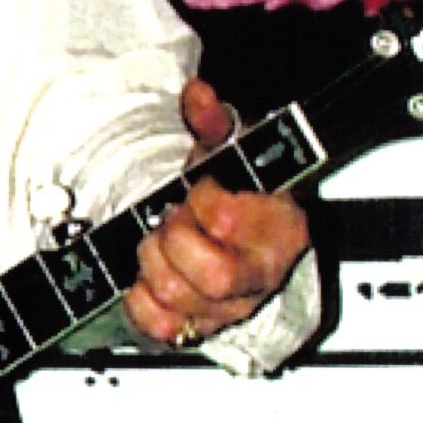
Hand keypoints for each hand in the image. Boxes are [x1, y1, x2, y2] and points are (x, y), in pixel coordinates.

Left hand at [124, 79, 310, 349]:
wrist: (243, 238)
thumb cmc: (242, 195)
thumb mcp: (230, 152)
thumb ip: (212, 122)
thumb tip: (197, 95)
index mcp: (281, 229)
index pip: (230, 221)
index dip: (203, 201)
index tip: (199, 187)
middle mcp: (260, 275)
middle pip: (214, 275)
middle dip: (176, 240)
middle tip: (172, 220)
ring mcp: (231, 307)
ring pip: (181, 299)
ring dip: (154, 264)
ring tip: (159, 242)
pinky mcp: (200, 327)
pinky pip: (162, 326)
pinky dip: (141, 300)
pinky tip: (147, 277)